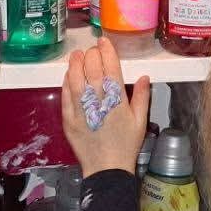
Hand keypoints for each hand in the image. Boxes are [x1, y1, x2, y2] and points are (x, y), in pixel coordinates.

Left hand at [59, 38, 151, 179]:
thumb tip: (144, 76)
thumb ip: (142, 96)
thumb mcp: (140, 122)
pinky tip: (68, 74)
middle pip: (93, 70)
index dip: (107, 52)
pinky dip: (66, 82)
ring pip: (76, 80)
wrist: (107, 169)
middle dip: (91, 55)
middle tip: (92, 49)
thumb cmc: (126, 146)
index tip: (104, 42)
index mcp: (118, 101)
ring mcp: (82, 111)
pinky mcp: (69, 119)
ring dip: (75, 64)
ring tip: (77, 55)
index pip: (111, 68)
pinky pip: (66, 96)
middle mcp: (100, 103)